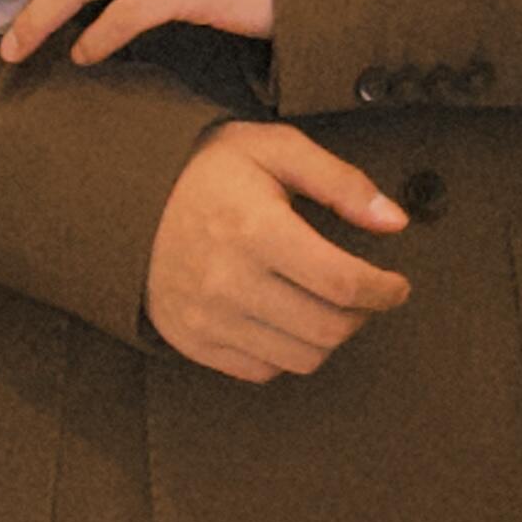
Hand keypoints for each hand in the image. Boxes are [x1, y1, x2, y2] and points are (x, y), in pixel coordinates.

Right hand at [143, 122, 409, 381]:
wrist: (125, 198)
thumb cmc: (208, 170)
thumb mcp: (275, 150)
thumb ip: (341, 182)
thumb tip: (394, 221)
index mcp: (255, 229)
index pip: (342, 282)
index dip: (384, 290)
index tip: (396, 285)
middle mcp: (229, 282)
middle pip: (327, 328)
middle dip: (361, 314)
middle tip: (363, 293)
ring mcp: (208, 318)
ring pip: (301, 358)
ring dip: (328, 336)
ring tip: (324, 304)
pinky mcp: (193, 341)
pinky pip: (263, 370)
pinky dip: (286, 352)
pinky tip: (283, 316)